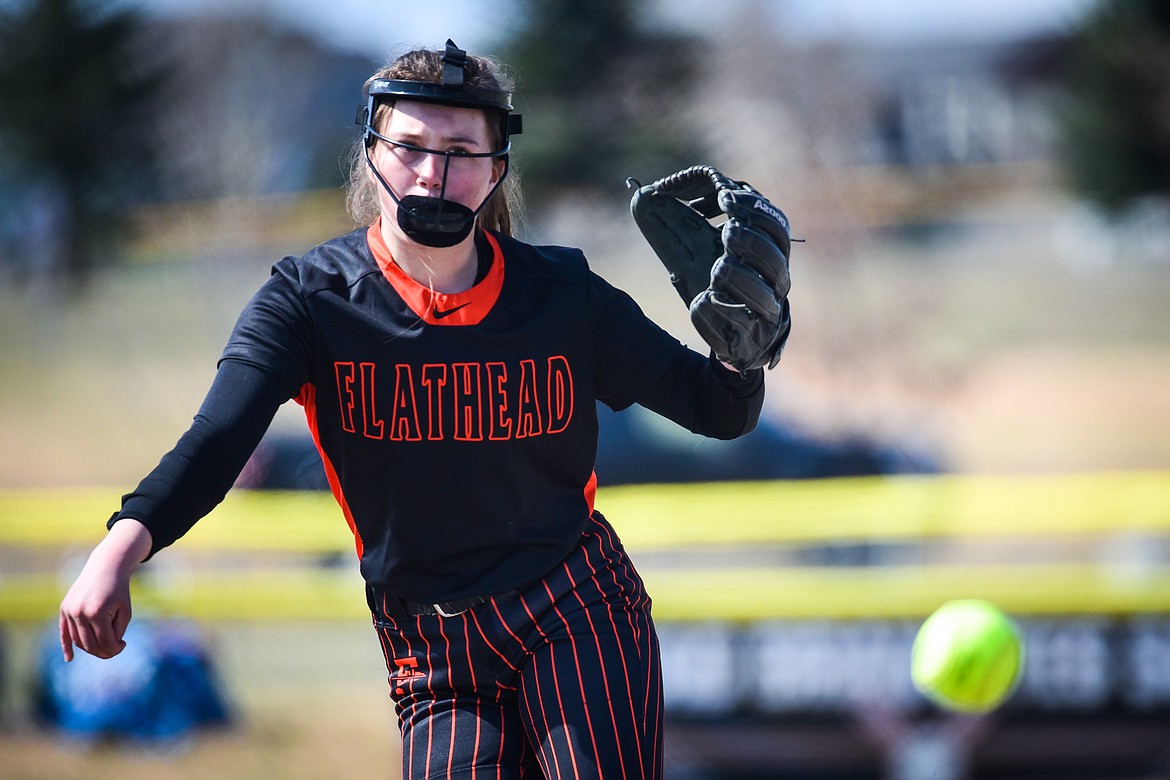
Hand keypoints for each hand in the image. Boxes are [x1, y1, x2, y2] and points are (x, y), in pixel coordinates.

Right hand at [59, 518, 152, 660]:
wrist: (105, 567)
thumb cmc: (119, 590)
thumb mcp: (125, 611)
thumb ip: (117, 631)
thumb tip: (108, 648)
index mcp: (97, 613)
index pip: (105, 642)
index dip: (116, 648)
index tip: (124, 645)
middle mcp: (80, 613)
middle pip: (90, 645)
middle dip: (103, 652)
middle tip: (114, 650)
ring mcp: (69, 611)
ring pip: (78, 640)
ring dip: (90, 648)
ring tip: (103, 646)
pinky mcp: (64, 608)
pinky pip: (63, 632)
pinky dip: (66, 646)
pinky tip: (69, 659)